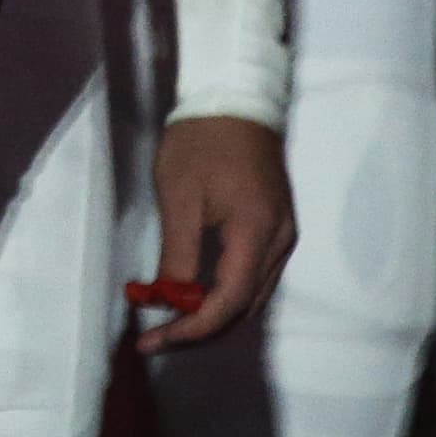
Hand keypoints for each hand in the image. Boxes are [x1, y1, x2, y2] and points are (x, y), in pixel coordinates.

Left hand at [136, 114, 292, 346]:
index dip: (190, 330)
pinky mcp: (277, 226)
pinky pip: (254, 276)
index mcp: (256, 233)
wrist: (234, 96)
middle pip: (244, 308)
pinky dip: (226, 293)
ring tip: (170, 320)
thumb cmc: (201, 140)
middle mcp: (279, 242)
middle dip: (200, 330)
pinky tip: (197, 293)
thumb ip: (177, 256)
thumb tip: (168, 304)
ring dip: (213, 315)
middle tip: (156, 336)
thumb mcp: (179, 198)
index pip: (227, 304)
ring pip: (251, 296)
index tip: (152, 340)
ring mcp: (283, 235)